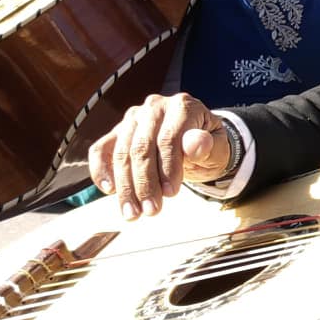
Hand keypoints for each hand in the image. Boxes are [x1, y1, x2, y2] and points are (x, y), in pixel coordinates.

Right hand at [86, 93, 231, 220]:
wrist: (196, 143)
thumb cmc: (208, 147)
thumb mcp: (218, 149)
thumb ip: (208, 147)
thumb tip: (194, 143)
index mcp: (182, 106)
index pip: (168, 138)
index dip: (168, 168)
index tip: (171, 194)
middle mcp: (154, 107)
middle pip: (141, 147)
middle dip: (145, 183)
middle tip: (151, 211)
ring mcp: (133, 119)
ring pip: (121, 152)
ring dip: (126, 187)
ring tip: (134, 213)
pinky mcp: (118, 132)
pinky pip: (101, 150)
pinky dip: (101, 171)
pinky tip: (109, 191)